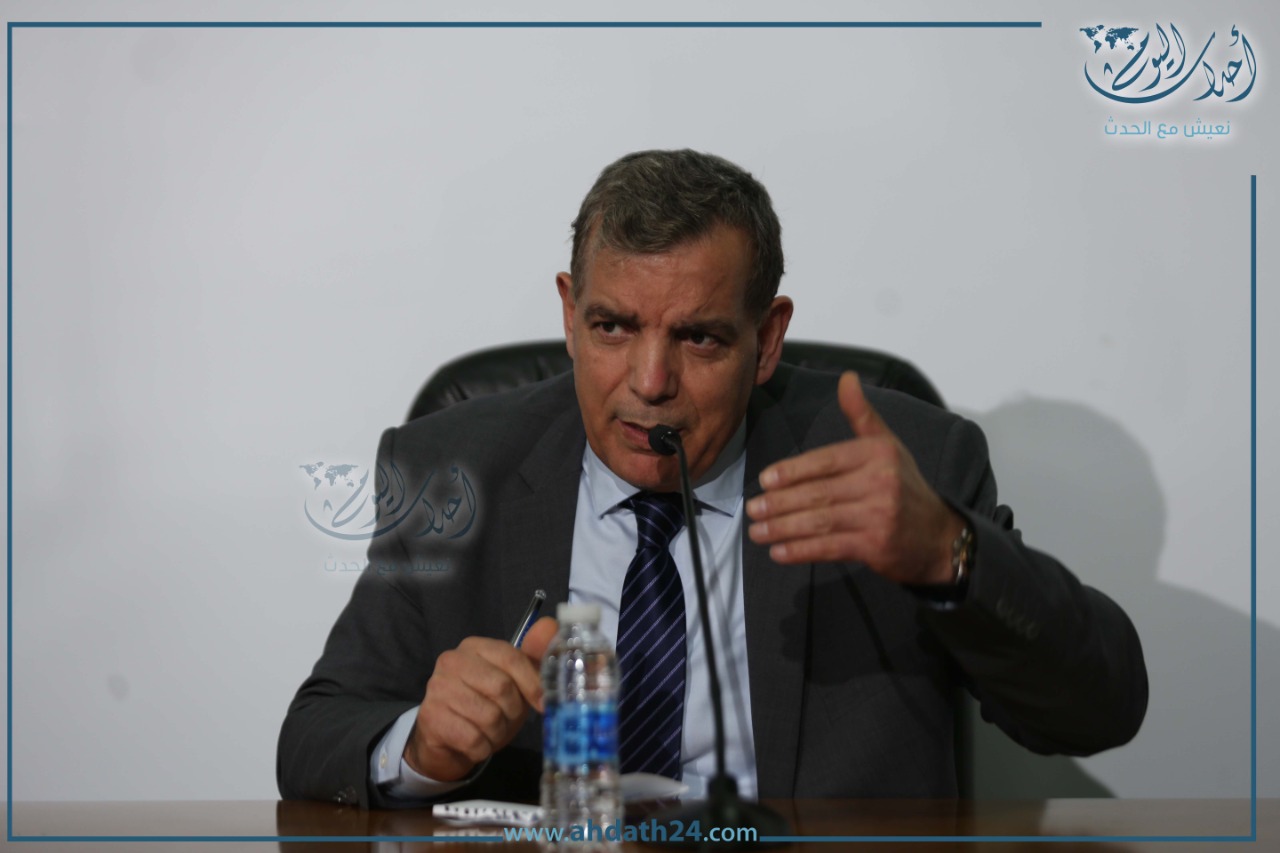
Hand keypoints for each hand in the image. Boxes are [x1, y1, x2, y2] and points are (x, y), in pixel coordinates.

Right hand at [405, 616, 558, 781]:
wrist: (446, 741)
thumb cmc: (486, 706)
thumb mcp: (515, 684)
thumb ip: (534, 658)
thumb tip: (549, 625)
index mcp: (475, 647)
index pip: (511, 658)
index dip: (532, 684)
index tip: (543, 704)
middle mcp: (452, 661)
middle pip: (502, 688)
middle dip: (512, 712)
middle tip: (506, 719)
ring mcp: (438, 688)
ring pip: (489, 717)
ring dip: (497, 733)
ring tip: (489, 731)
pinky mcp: (431, 717)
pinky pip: (474, 740)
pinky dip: (482, 748)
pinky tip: (475, 743)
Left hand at [746, 372, 964, 584]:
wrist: (938, 537)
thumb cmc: (904, 487)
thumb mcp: (887, 446)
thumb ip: (861, 414)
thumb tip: (846, 378)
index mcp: (877, 454)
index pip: (826, 461)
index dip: (793, 471)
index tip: (766, 480)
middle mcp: (880, 482)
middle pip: (819, 493)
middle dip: (780, 502)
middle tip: (752, 509)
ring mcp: (879, 516)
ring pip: (821, 521)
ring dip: (783, 528)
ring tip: (757, 532)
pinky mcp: (876, 547)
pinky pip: (830, 547)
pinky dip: (801, 550)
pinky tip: (779, 552)